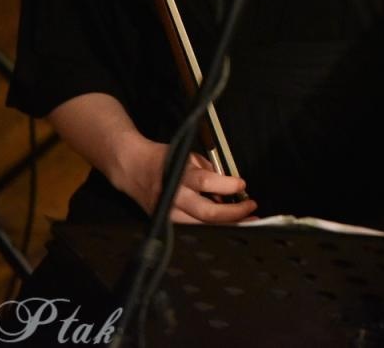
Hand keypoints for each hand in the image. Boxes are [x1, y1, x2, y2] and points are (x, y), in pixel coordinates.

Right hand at [112, 138, 255, 223]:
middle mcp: (173, 196)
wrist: (132, 167)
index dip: (227, 186)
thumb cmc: (163, 159)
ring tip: (246, 220)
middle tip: (251, 207)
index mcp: (180, 175)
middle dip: (233, 213)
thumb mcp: (189, 156)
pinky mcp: (165, 222)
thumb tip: (230, 187)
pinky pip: (192, 227)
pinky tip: (224, 223)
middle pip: (207, 212)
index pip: (206, 182)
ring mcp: (168, 213)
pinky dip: (210, 225)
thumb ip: (210, 170)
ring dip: (226, 223)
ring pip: (201, 225)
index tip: (242, 185)